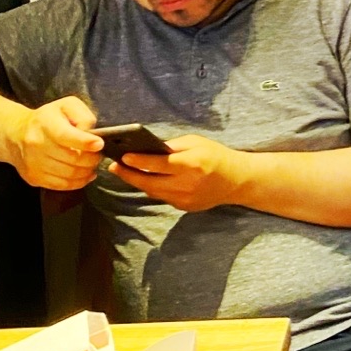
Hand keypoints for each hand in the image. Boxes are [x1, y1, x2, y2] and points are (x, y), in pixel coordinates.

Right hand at [8, 97, 102, 190]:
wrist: (16, 134)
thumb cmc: (47, 119)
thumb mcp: (66, 106)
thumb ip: (82, 116)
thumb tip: (92, 135)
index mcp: (46, 124)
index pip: (66, 136)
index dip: (86, 142)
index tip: (99, 144)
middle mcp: (37, 144)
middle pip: (72, 158)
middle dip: (92, 159)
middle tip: (98, 155)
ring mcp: (34, 164)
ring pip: (69, 174)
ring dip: (86, 171)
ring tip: (92, 164)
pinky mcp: (33, 178)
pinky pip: (61, 185)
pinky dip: (78, 182)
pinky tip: (85, 175)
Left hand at [110, 134, 248, 210]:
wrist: (236, 180)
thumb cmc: (215, 155)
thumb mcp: (196, 142)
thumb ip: (172, 146)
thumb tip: (148, 149)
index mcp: (191, 164)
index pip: (158, 164)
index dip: (138, 161)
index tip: (122, 157)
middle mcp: (186, 184)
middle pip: (149, 182)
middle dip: (129, 175)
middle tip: (114, 167)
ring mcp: (185, 199)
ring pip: (153, 192)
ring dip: (138, 182)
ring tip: (125, 172)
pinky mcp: (184, 207)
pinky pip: (163, 197)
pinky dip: (153, 188)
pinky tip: (146, 179)